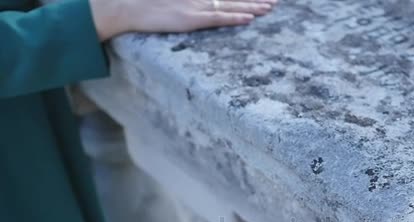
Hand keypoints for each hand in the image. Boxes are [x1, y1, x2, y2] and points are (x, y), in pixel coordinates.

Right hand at [90, 0, 276, 40]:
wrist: (129, 7)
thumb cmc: (147, 5)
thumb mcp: (173, 3)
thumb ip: (189, 6)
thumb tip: (200, 9)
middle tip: (276, 2)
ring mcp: (196, 7)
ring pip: (231, 6)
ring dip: (252, 7)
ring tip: (271, 8)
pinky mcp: (190, 18)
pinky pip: (217, 18)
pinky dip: (234, 17)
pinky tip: (249, 18)